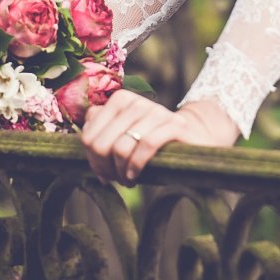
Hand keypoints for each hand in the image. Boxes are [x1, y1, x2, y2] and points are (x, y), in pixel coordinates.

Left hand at [80, 90, 239, 184]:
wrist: (193, 138)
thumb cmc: (152, 142)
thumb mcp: (124, 134)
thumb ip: (101, 129)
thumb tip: (86, 135)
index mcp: (120, 100)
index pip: (89, 136)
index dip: (92, 160)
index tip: (103, 171)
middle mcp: (137, 101)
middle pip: (102, 143)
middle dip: (105, 168)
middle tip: (114, 179)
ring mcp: (157, 112)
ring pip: (122, 147)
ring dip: (121, 172)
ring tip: (127, 179)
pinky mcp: (175, 125)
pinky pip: (146, 146)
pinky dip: (136, 166)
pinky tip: (135, 177)